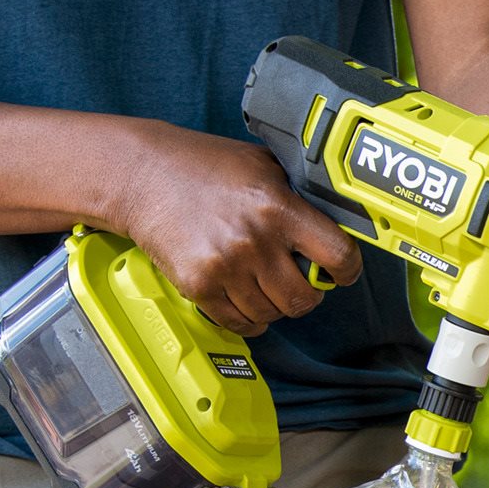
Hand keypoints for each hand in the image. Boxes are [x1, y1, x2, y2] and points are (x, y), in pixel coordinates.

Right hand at [103, 125, 367, 337]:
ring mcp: (224, 267)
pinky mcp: (198, 285)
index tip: (342, 272)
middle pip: (305, 298)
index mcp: (277, 207)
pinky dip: (249, 320)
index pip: (338, 255)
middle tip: (300, 281)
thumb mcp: (263, 165)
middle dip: (309, 293)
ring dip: (276, 306)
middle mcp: (254, 241)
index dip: (347, 269)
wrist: (140, 174)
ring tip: (267, 286)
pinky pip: (239, 323)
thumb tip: (337, 220)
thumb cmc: (204, 165)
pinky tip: (248, 303)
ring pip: (273, 314)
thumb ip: (298, 195)